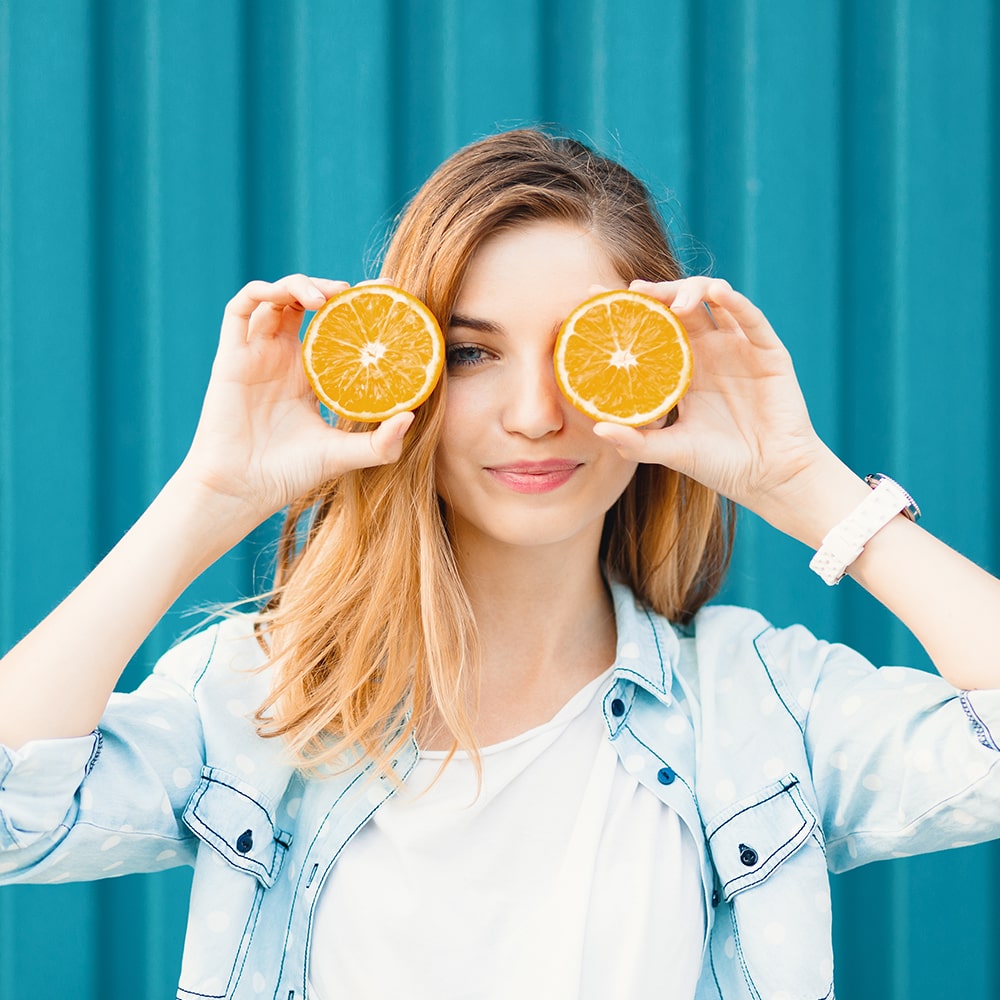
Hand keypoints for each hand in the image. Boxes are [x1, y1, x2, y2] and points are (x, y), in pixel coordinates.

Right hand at [178, 274, 413, 523]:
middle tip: (361, 292)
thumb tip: (411, 417)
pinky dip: (264, 291)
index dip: (358, 306)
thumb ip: (380, 443)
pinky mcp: (231, 355)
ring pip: (276, 298)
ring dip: (301, 285)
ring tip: (328, 298)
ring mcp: (256, 354)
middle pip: (307, 304)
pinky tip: (291, 297)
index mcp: (310, 376)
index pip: (336, 328)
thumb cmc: (290, 475)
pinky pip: (240, 308)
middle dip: (333, 289)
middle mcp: (283, 359)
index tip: (389, 294)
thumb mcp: (344, 455)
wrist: (243, 489)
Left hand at [593, 277, 834, 524]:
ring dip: (692, 291)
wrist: (770, 479)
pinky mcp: (768, 353)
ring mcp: (739, 348)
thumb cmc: (721, 465)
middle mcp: (709, 351)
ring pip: (714, 300)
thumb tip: (597, 429)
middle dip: (657, 292)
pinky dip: (736, 302)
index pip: (651, 328)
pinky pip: (751, 319)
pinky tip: (718, 293)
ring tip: (674, 302)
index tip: (595, 295)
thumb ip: (636, 442)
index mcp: (682, 370)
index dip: (628, 310)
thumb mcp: (671, 452)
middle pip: (680, 305)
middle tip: (634, 291)